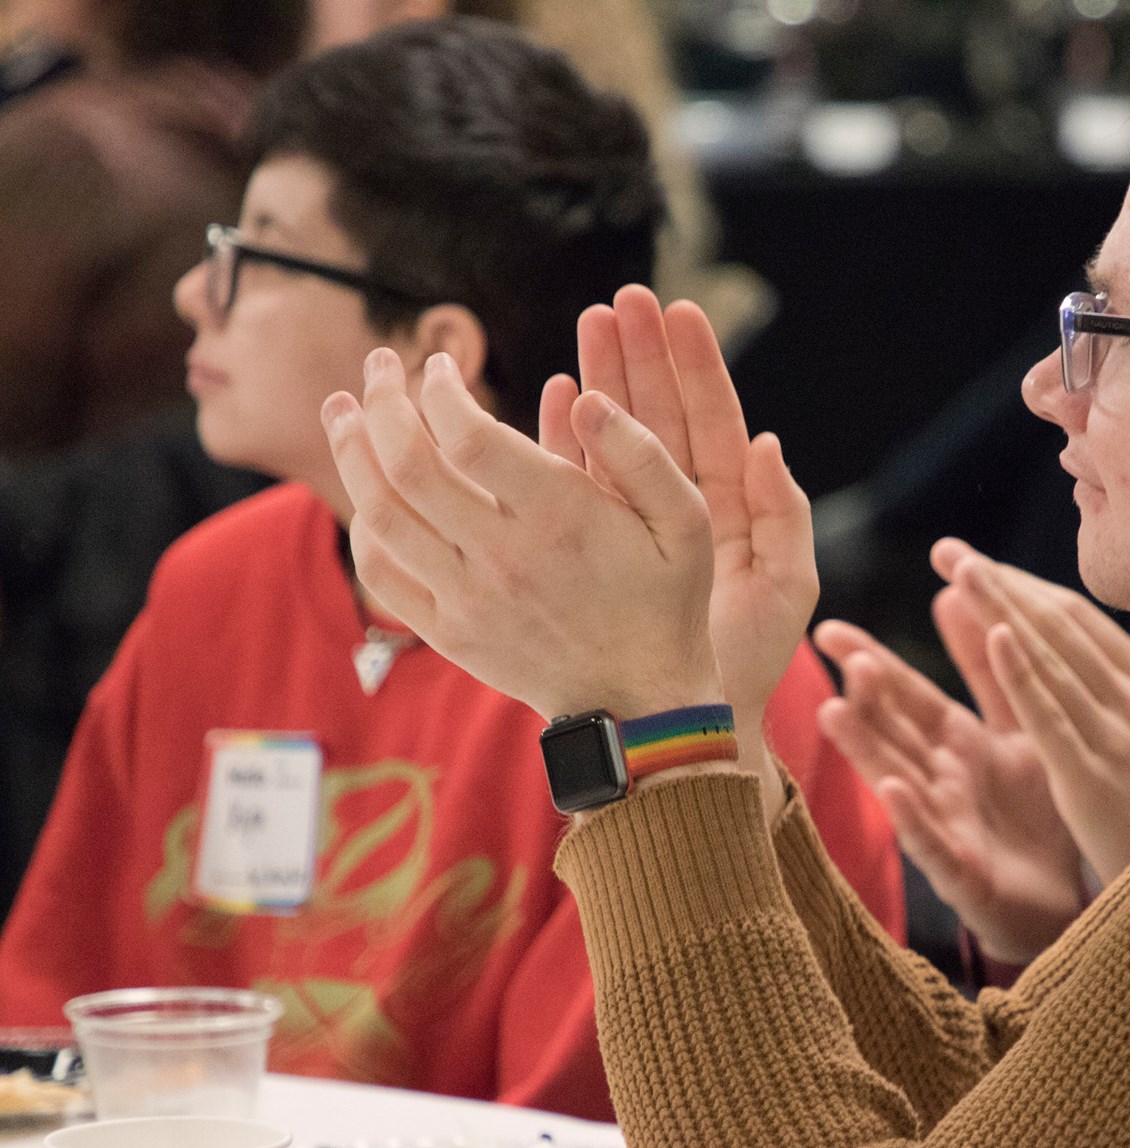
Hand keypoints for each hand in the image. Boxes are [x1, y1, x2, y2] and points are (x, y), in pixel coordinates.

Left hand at [324, 347, 722, 722]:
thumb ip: (641, 452)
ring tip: (342, 410)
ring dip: (351, 453)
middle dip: (382, 401)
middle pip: (408, 465)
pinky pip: (381, 574)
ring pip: (381, 514)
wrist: (639, 700)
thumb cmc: (667, 600)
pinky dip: (362, 525)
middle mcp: (503, 557)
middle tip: (379, 364)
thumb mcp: (687, 519)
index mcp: (560, 518)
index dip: (440, 390)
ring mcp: (467, 598)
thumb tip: (583, 394)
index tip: (440, 364)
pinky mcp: (448, 632)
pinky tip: (367, 491)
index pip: (467, 437)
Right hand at [558, 287, 816, 722]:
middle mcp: (685, 503)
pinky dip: (568, 437)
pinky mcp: (597, 539)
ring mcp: (636, 517)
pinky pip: (580, 477)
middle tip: (623, 298)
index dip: (696, 365)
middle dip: (642, 353)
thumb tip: (773, 445)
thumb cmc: (749, 661)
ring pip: (618, 435)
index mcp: (734, 504)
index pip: (715, 418)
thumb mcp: (785, 588)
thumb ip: (786, 518)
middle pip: (663, 411)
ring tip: (588, 322)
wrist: (693, 719)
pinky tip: (556, 392)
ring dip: (605, 378)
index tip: (680, 310)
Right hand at [814, 618, 1086, 966]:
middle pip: (894, 730)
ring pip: (898, 780)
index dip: (871, 661)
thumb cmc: (1035, 813)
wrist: (1068, 898)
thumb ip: (989, 670)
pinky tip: (891, 791)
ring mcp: (947, 826)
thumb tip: (957, 594)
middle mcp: (941, 780)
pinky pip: (934, 844)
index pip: (908, 694)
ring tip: (833, 711)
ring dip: (866, 747)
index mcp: (958, 743)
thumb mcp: (1018, 729)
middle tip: (830, 644)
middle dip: (863, 690)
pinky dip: (912, 818)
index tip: (826, 628)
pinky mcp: (963, 873)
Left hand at [933, 539, 1129, 882]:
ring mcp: (1117, 736)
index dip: (1027, 586)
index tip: (982, 560)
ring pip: (1048, 658)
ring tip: (959, 567)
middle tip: (949, 550)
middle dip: (1001, 585)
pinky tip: (993, 634)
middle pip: (1058, 627)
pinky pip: (1051, 717)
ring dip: (1001, 608)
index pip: (1081, 620)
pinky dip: (1022, 673)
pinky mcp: (1094, 778)